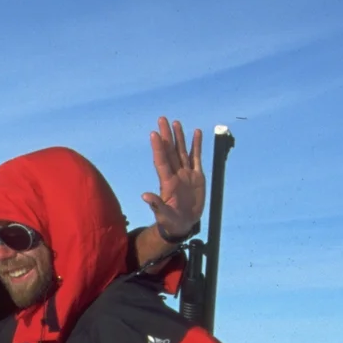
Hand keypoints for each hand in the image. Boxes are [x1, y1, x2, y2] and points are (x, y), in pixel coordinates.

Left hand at [143, 116, 206, 243]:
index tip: (154, 133)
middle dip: (166, 135)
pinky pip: (196, 158)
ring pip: (182, 151)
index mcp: (167, 182)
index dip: (158, 148)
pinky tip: (196, 133)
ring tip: (176, 123)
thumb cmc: (170, 221)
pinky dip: (196, 145)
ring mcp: (186, 174)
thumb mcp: (163, 215)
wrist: (183, 224)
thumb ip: (156, 205)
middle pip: (170, 151)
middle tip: (162, 119)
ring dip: (179, 137)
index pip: (161, 161)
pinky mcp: (197, 176)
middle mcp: (175, 174)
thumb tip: (144, 196)